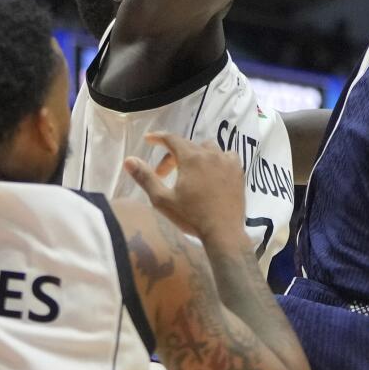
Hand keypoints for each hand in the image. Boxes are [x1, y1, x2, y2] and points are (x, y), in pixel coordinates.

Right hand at [124, 132, 246, 244]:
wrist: (223, 232)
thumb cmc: (191, 216)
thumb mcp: (162, 199)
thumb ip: (146, 177)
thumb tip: (129, 160)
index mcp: (191, 158)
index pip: (172, 139)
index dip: (158, 137)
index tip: (149, 139)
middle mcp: (211, 154)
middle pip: (187, 146)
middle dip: (172, 156)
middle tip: (163, 175)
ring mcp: (227, 161)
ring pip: (208, 148)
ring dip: (195, 155)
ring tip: (188, 172)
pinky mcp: (239, 171)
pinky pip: (227, 155)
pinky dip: (217, 159)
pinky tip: (213, 171)